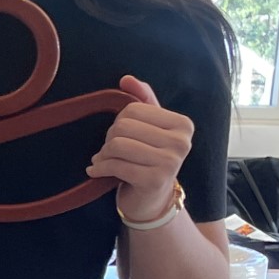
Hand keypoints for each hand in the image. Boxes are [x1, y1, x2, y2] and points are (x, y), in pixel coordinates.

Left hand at [87, 76, 192, 223]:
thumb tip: (127, 79)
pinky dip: (99, 168)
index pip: (133, 109)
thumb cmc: (148, 159)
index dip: (118, 122)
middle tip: (110, 151)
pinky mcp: (155, 180)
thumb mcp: (149, 128)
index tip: (120, 136)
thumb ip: (142, 100)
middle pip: (123, 126)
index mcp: (182, 124)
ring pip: (117, 144)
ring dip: (103, 155)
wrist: (152, 200)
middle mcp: (182, 142)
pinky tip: (96, 172)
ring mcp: (171, 162)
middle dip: (109, 139)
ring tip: (104, 161)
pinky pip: (115, 165)